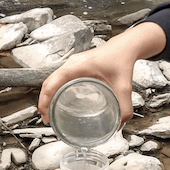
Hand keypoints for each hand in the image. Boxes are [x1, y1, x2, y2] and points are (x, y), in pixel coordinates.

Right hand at [37, 22, 167, 127]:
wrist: (125, 46)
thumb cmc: (121, 59)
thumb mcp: (124, 86)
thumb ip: (124, 107)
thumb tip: (119, 123)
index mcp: (78, 67)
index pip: (53, 83)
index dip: (45, 100)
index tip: (46, 115)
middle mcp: (72, 64)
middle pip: (48, 83)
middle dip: (44, 101)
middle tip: (47, 118)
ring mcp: (72, 64)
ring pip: (52, 80)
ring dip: (48, 95)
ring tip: (50, 112)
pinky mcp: (76, 66)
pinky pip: (59, 78)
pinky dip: (55, 90)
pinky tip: (60, 100)